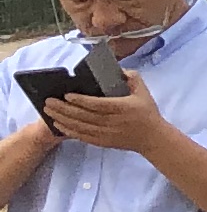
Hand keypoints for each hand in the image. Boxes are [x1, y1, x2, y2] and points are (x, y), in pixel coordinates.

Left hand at [40, 72, 169, 157]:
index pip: (98, 104)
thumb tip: (116, 69)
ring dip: (62, 118)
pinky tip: (58, 124)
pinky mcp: (102, 142)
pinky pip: (81, 136)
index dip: (81, 100)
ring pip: (79, 126)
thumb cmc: (147, 112)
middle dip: (64, 108)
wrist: (152, 138)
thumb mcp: (144, 92)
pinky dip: (68, 130)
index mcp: (123, 108)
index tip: (67, 95)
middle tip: (49, 101)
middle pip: (84, 115)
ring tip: (49, 110)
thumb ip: (131, 77)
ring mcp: (107, 133)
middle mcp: (113, 122)